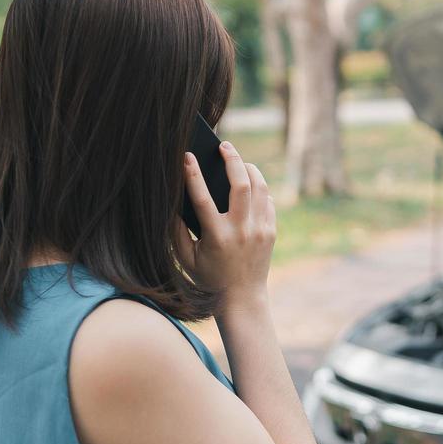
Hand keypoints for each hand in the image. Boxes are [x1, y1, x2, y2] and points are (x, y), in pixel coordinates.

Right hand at [175, 139, 275, 301]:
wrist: (242, 298)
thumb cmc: (208, 278)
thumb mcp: (186, 258)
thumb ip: (176, 231)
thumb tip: (171, 202)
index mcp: (216, 237)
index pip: (202, 198)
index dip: (193, 175)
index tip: (187, 156)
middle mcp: (241, 231)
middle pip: (241, 185)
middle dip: (232, 159)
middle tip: (223, 145)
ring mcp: (260, 230)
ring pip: (260, 188)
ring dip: (249, 169)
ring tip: (238, 160)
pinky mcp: (271, 232)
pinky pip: (267, 201)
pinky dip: (259, 188)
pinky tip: (249, 183)